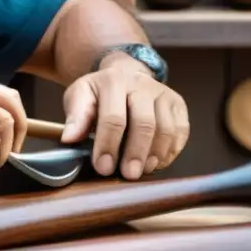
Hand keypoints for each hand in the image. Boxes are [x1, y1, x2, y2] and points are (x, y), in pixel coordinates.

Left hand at [60, 53, 189, 179]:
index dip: (108, 145)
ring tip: (143, 171)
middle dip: (135, 153)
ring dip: (155, 155)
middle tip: (128, 175)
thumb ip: (75, 117)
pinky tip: (156, 163)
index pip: (113, 117)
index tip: (103, 167)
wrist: (124, 75)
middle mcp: (142, 85)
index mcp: (113, 81)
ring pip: (166, 129)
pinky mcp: (178, 104)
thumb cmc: (99, 94)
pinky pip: (181, 131)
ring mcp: (163, 93)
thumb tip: (69, 139)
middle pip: (145, 123)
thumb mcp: (80, 97)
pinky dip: (170, 151)